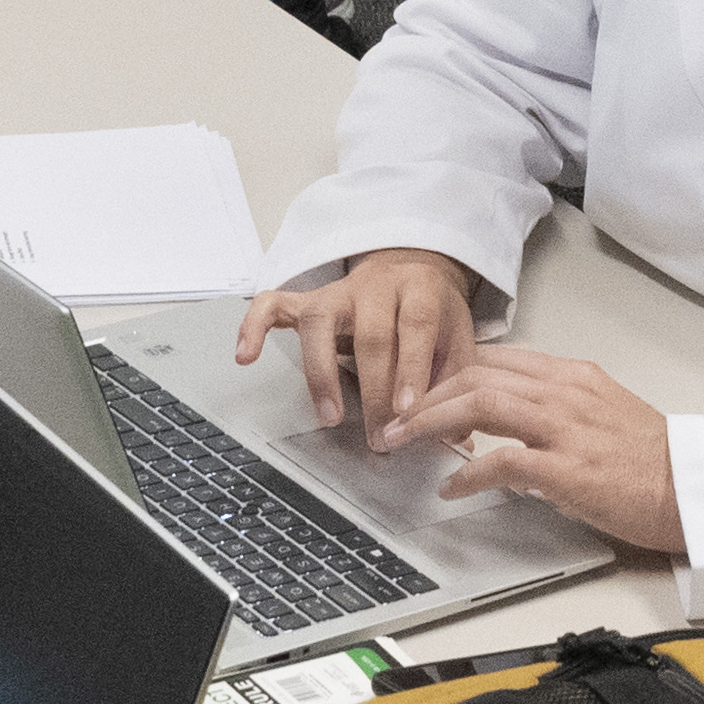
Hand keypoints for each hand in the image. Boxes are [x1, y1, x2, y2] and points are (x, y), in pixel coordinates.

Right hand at [244, 250, 481, 437]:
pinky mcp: (306, 298)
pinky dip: (253, 327)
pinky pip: (272, 305)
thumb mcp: (457, 337)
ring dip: (322, 373)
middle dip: (373, 391)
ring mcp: (338, 292)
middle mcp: (376, 286)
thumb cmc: (432, 312)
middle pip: (370, 334)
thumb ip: (456, 382)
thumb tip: (454, 435)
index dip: (412, 368)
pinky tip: (246, 355)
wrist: (411, 267)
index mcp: (419, 290)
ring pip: (319, 321)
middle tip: (378, 435)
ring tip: (329, 416)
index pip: (416, 326)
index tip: (407, 411)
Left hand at [385, 345, 683, 555]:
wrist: (694, 489)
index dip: (446, 371)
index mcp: (573, 376)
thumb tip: (511, 428)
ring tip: (402, 441)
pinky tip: (451, 486)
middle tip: (394, 416)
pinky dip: (466, 472)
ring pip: (479, 404)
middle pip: (476, 374)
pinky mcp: (566, 468)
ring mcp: (565, 428)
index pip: (494, 358)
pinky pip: (501, 461)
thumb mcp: (605, 414)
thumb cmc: (655, 462)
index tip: (419, 390)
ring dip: (430, 422)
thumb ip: (558, 410)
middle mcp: (565, 392)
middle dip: (424, 393)